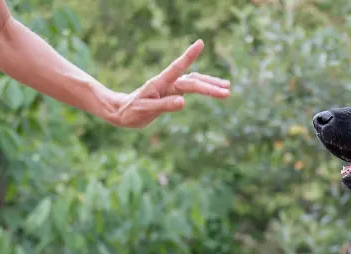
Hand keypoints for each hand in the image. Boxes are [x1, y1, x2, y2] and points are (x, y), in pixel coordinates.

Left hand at [106, 39, 229, 127]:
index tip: (200, 43)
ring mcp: (171, 87)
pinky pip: (192, 88)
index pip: (177, 68)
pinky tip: (214, 90)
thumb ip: (164, 105)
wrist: (124, 112)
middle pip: (192, 80)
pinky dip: (204, 88)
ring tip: (227, 89)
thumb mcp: (146, 110)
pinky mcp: (173, 92)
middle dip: (210, 85)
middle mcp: (168, 83)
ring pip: (195, 82)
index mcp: (160, 83)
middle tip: (227, 91)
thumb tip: (184, 102)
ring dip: (210, 85)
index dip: (189, 56)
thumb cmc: (132, 111)